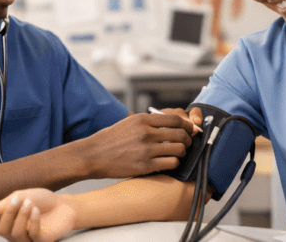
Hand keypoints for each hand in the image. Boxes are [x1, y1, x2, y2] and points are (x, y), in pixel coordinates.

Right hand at [0, 189, 77, 241]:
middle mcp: (15, 234)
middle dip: (8, 213)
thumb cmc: (40, 200)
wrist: (62, 204)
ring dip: (22, 215)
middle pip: (2, 231)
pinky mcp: (41, 241)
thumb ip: (4, 205)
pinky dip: (33, 221)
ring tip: (29, 202)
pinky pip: (33, 234)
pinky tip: (36, 210)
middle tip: (17, 199)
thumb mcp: (20, 196)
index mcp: (7, 223)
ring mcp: (28, 239)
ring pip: (16, 233)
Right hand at [76, 111, 196, 178]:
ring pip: (179, 150)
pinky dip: (173, 163)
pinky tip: (167, 162)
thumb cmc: (110, 139)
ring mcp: (146, 149)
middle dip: (188, 140)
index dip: (188, 125)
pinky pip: (171, 163)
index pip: (175, 119)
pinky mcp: (146, 165)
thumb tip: (170, 125)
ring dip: (181, 152)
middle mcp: (146, 133)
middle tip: (186, 143)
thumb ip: (147, 123)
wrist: (94, 155)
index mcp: (142, 120)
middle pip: (181, 134)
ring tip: (176, 154)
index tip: (191, 129)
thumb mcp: (128, 123)